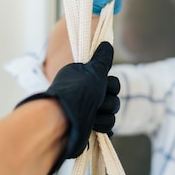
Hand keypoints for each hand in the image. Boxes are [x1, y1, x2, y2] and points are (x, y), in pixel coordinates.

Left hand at [16, 42, 119, 174]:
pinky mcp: (91, 130)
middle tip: (95, 101)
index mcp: (87, 83)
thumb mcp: (92, 71)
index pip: (113, 83)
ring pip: (112, 115)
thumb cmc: (75, 94)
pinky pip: (108, 128)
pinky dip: (101, 127)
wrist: (61, 120)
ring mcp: (89, 115)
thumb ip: (102, 59)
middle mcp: (88, 97)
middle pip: (114, 99)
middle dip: (106, 101)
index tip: (100, 84)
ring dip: (103, 115)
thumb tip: (106, 44)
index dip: (109, 85)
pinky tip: (93, 126)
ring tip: (90, 116)